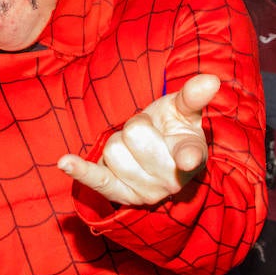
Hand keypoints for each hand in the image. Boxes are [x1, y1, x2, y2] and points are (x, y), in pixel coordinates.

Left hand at [58, 73, 220, 204]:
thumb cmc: (172, 130)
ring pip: (113, 149)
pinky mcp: (118, 194)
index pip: (188, 152)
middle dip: (135, 125)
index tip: (185, 160)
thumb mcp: (184, 111)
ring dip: (119, 142)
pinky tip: (65, 162)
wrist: (155, 159)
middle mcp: (170, 179)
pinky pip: (96, 180)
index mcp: (191, 155)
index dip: (186, 156)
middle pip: (134, 134)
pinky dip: (79, 171)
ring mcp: (144, 191)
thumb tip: (211, 80)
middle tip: (147, 133)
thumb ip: (193, 97)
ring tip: (134, 149)